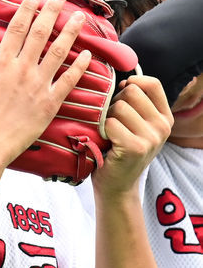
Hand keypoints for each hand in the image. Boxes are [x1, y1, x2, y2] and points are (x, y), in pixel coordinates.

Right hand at [0, 0, 90, 166]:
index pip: (18, 28)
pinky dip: (80, 67)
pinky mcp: (50, 103)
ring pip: (59, 52)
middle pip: (41, 33)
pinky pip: (69, 81)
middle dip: (52, 11)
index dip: (28, 8)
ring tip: (80, 17)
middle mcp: (23, 69)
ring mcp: (39, 85)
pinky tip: (88, 55)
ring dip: (71, 32)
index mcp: (2, 63)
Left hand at [92, 75, 172, 195]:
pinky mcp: (135, 147)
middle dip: (115, 103)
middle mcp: (162, 126)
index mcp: (165, 118)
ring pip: (119, 107)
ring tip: (109, 134)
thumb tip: (125, 80)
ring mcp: (151, 138)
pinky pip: (111, 123)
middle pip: (131, 92)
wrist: (117, 186)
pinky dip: (103, 131)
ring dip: (107, 118)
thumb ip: (136, 104)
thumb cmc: (119, 151)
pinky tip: (107, 143)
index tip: (120, 93)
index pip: (152, 84)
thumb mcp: (136, 126)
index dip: (132, 82)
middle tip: (112, 122)